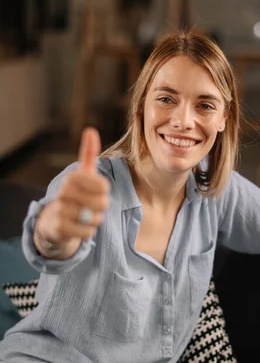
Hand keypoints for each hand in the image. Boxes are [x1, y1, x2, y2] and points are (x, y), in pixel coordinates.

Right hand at [36, 127, 109, 246]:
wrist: (52, 221)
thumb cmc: (73, 194)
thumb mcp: (82, 174)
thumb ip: (88, 154)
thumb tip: (90, 130)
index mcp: (72, 178)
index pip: (102, 185)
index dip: (104, 190)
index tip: (99, 190)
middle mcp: (63, 193)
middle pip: (102, 203)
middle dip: (101, 206)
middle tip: (92, 205)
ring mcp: (60, 211)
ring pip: (95, 218)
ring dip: (95, 219)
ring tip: (86, 215)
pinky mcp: (59, 228)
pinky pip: (87, 232)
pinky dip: (88, 231)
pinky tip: (80, 226)